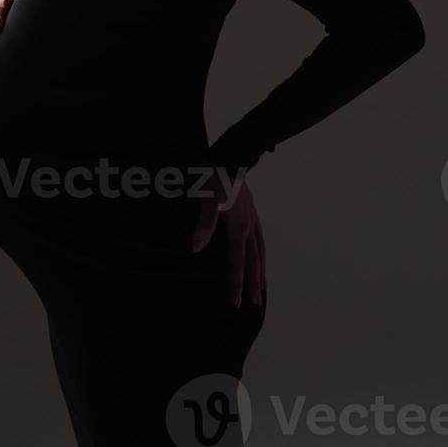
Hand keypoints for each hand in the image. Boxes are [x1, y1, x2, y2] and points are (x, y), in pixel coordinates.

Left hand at [191, 168, 266, 307]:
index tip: (236, 302)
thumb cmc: (214, 177)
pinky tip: (256, 246)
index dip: (236, 283)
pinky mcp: (249, 207)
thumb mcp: (206, 200)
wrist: (229, 155)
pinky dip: (260, 247)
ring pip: (259, 248)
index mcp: (238, 227)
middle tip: (256, 303)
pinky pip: (258, 234)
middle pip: (254, 260)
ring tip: (264, 283)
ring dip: (261, 267)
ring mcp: (251, 215)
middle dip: (254, 283)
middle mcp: (248, 224)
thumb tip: (196, 248)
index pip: (238, 262)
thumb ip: (204, 225)